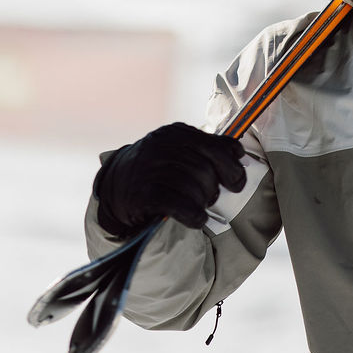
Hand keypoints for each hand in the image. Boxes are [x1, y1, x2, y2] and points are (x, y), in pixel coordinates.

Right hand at [93, 122, 247, 237]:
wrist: (115, 188)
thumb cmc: (156, 171)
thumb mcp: (178, 151)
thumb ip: (206, 149)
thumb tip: (237, 152)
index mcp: (176, 133)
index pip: (215, 147)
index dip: (231, 166)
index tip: (236, 181)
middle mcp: (162, 146)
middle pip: (206, 170)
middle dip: (214, 189)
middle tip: (210, 197)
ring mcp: (151, 168)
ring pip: (195, 188)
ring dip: (202, 202)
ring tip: (197, 206)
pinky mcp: (144, 193)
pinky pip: (181, 205)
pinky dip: (194, 215)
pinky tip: (197, 219)